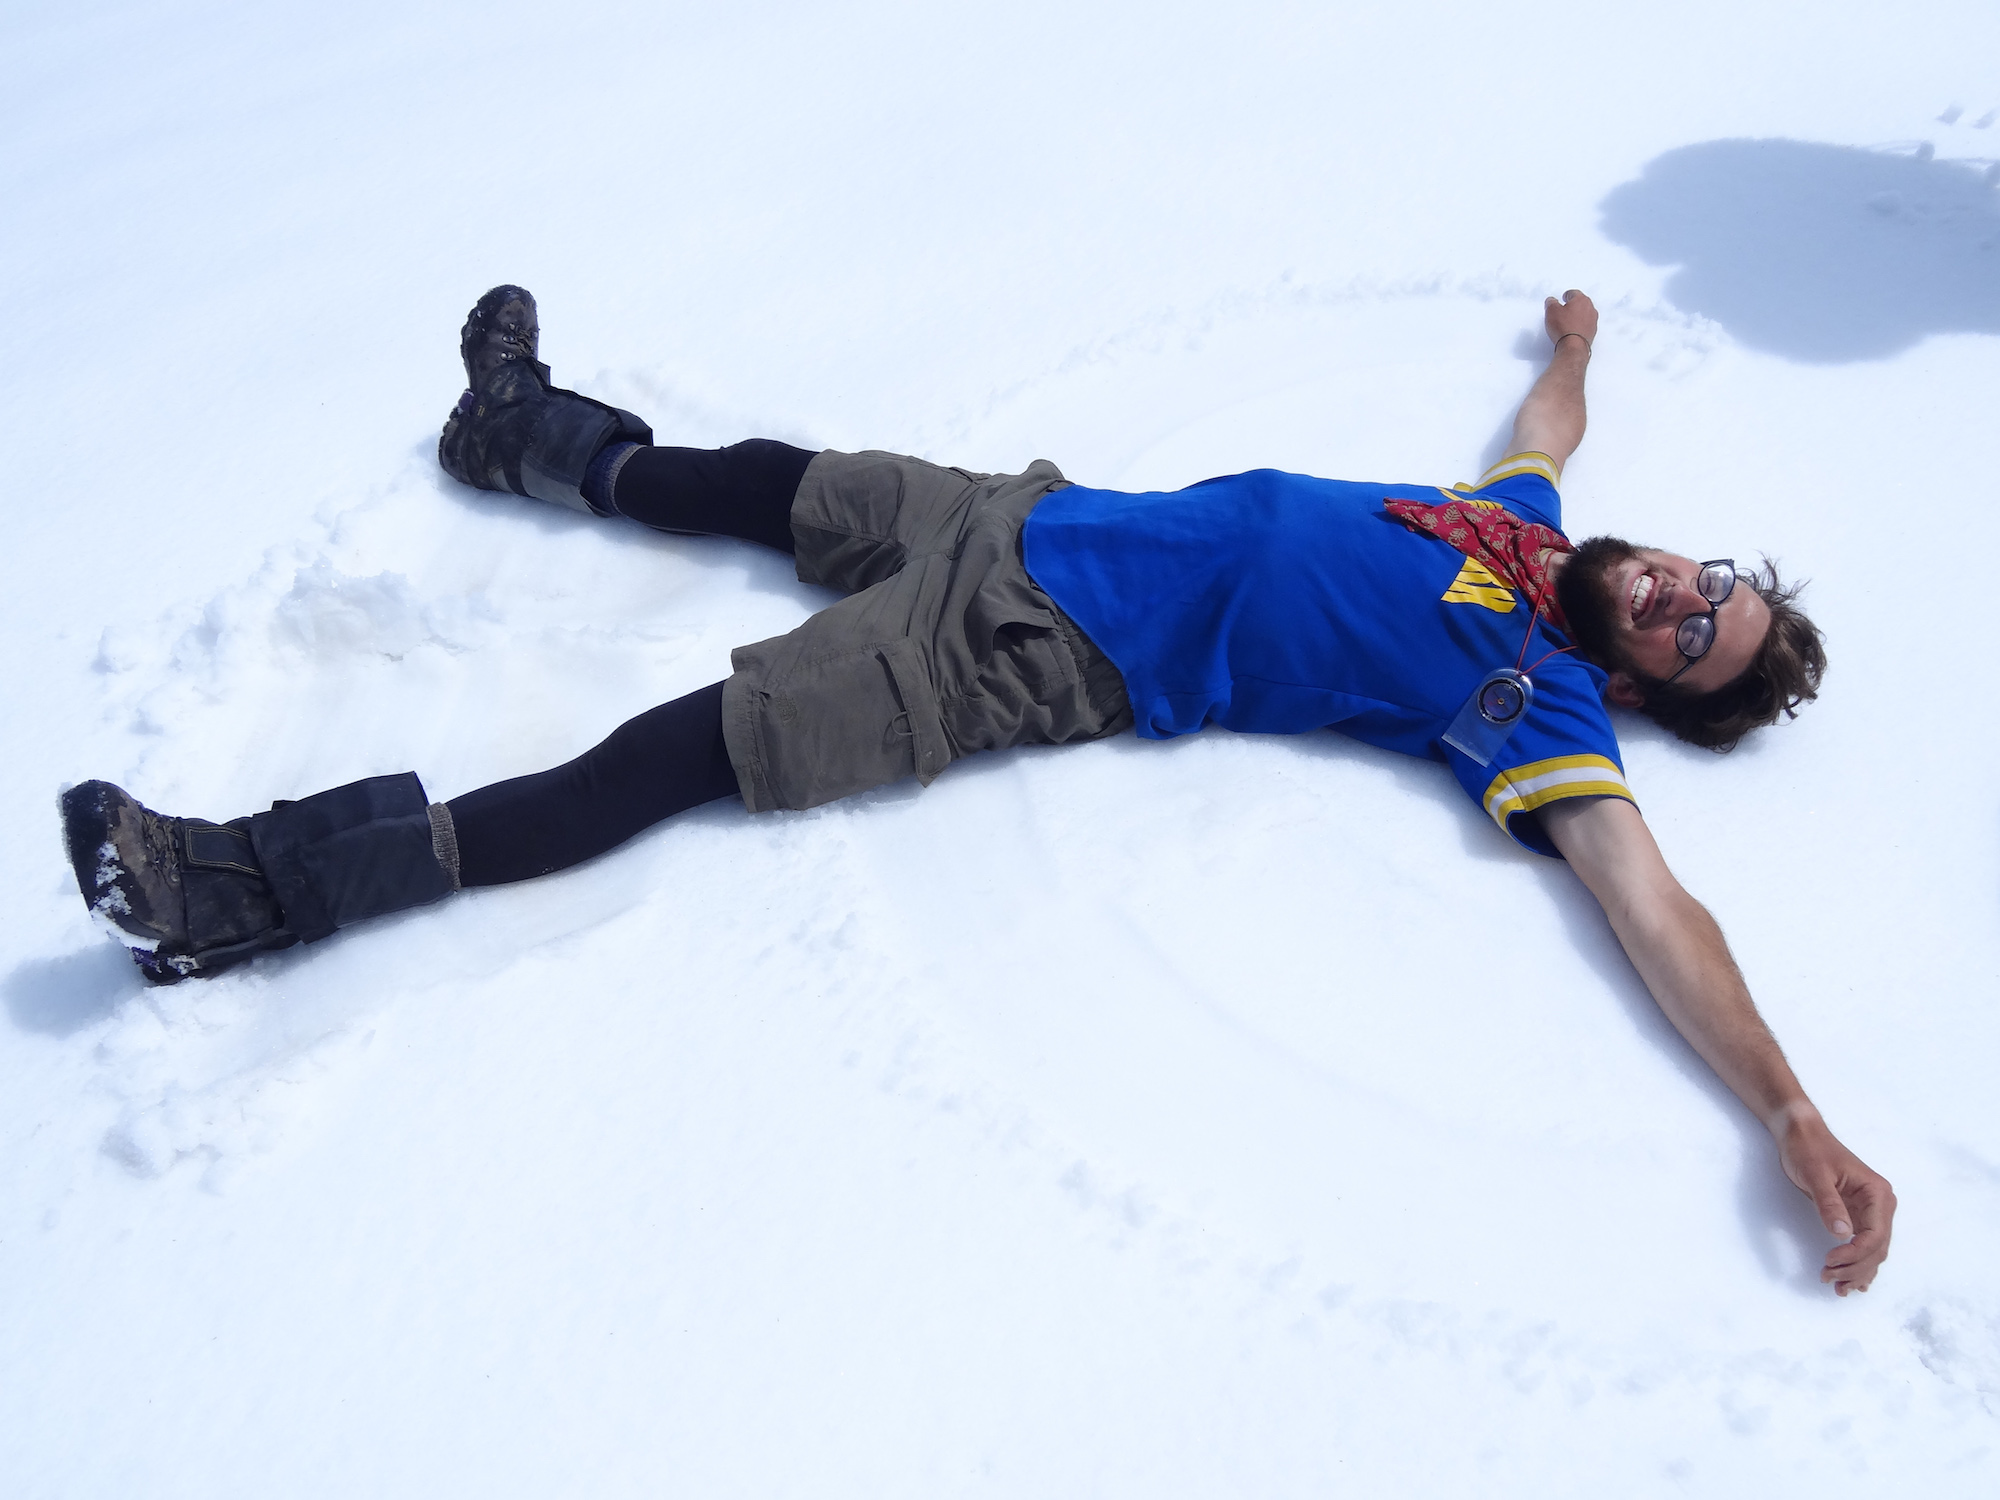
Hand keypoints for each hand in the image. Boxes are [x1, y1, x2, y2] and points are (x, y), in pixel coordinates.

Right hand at [1544, 289, 1597, 349]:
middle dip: (1573, 305)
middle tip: (1565, 308)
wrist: (1573, 346)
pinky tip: (1572, 330)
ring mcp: (1593, 321)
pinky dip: (1580, 325)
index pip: (1573, 293)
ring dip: (1577, 315)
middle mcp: (1590, 308)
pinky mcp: (1592, 332)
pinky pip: (1586, 325)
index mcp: (1581, 300)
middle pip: (1581, 303)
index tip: (1563, 297)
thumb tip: (1551, 301)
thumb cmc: (1564, 327)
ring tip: (1567, 321)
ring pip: (1585, 314)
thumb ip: (1551, 303)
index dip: (1566, 295)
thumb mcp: (1551, 311)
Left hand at [1775, 1107, 1895, 1294]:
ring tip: (1839, 1289)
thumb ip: (1829, 1204)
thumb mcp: (1815, 1175)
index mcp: (1877, 1194)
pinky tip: (1853, 1282)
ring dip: (1858, 1271)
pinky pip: (1863, 1245)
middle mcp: (1880, 1205)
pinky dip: (1858, 1263)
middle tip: (1829, 1281)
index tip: (1829, 1261)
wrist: (1800, 1134)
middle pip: (1877, 1248)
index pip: (1875, 1235)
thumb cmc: (1808, 1150)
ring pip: (1872, 1251)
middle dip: (1856, 1268)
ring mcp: (1870, 1212)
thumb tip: (1843, 1235)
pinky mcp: (1857, 1216)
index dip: (1855, 1254)